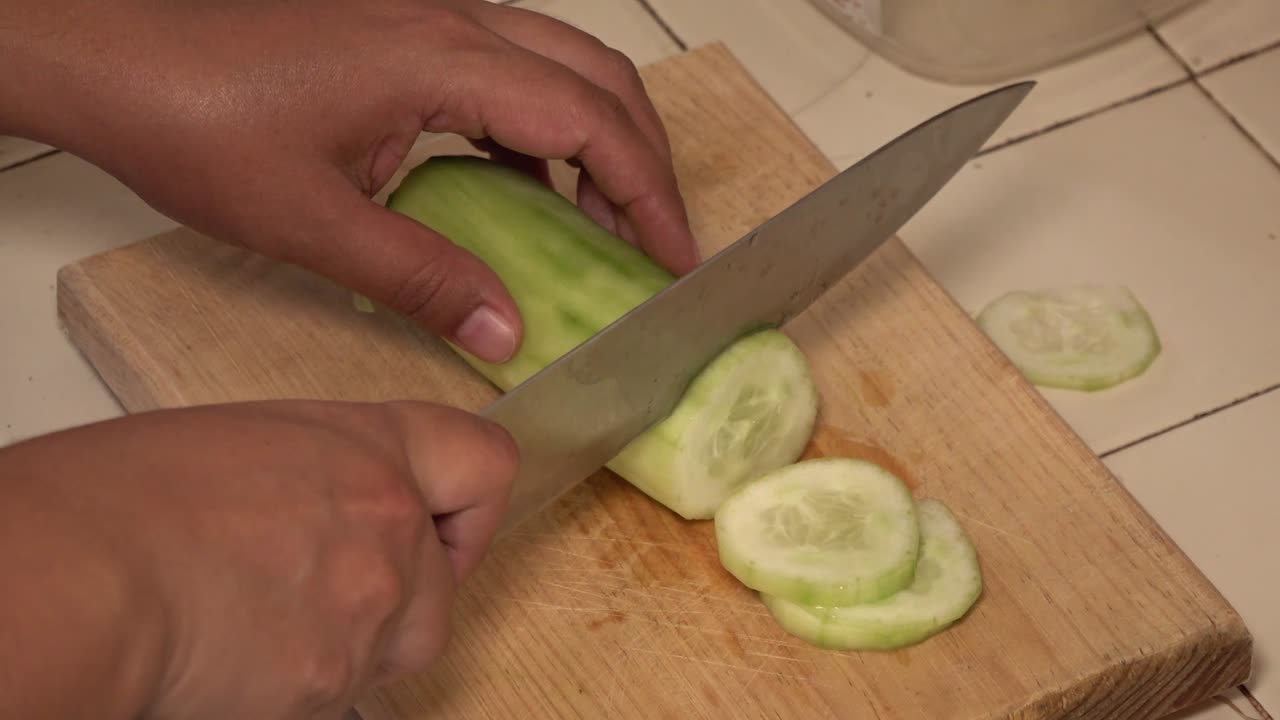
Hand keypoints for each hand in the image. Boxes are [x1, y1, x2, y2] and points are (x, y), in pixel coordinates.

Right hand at [0, 400, 516, 719]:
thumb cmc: (124, 497)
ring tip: (266, 623)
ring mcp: (374, 607)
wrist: (82, 579)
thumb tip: (326, 510)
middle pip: (446, 580)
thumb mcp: (247, 443)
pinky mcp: (338, 680)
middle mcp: (393, 525)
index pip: (485, 462)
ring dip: (356, 642)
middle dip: (399, 593)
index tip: (448, 519)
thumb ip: (322, 472)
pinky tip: (243, 657)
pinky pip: (347, 688)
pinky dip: (308, 683)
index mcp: (371, 448)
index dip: (470, 502)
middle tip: (323, 587)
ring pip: (403, 644)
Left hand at [4, 0, 699, 363]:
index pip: (593, 121)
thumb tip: (507, 329)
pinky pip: (507, 72)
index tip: (675, 258)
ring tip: (609, 221)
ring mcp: (429, 19)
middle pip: (600, 76)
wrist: (112, 53)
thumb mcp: (314, 223)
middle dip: (646, 159)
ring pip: (560, 65)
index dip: (648, 194)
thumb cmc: (192, 118)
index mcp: (444, 60)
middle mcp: (452, 23)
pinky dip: (542, 129)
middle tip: (659, 240)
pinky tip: (530, 188)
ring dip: (600, 137)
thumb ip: (424, 278)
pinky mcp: (403, 34)